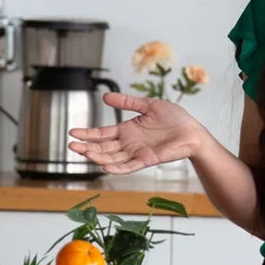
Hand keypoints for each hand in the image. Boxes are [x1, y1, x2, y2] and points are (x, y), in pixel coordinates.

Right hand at [67, 92, 203, 174]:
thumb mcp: (148, 105)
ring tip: (83, 152)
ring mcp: (137, 153)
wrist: (192, 130)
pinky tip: (105, 166)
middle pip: (103, 148)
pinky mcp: (147, 159)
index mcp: (127, 130)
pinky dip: (117, 168)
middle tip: (71, 145)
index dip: (88, 134)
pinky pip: (129, 166)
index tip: (72, 133)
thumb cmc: (174, 118)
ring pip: (112, 158)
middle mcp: (129, 143)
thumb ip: (127, 102)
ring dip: (97, 156)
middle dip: (86, 146)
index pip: (102, 134)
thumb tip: (105, 97)